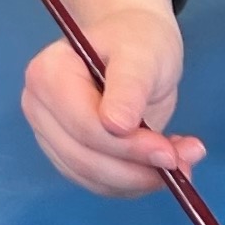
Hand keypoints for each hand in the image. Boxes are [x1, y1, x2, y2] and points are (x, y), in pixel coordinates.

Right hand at [19, 2, 203, 198]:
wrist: (133, 43)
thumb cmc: (137, 41)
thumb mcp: (141, 55)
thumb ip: (129, 86)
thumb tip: (116, 125)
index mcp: (49, 74)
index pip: (84, 126)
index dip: (126, 146)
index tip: (169, 153)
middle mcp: (39, 108)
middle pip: (84, 157)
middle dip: (136, 168)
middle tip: (184, 163)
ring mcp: (50, 135)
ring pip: (92, 178)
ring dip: (140, 180)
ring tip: (183, 162)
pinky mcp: (67, 156)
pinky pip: (99, 183)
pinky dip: (134, 182)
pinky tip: (162, 166)